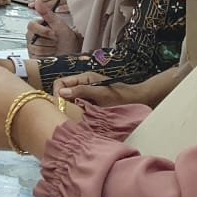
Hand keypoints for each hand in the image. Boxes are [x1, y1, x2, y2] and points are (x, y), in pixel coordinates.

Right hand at [26, 0, 79, 58]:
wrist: (71, 54)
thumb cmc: (67, 40)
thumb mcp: (58, 24)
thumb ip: (46, 13)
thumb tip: (38, 1)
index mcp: (38, 26)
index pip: (31, 25)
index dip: (43, 30)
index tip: (53, 33)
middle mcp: (33, 36)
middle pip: (33, 37)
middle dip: (48, 40)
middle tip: (56, 40)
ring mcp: (33, 46)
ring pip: (36, 47)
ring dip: (49, 47)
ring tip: (55, 47)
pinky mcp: (33, 56)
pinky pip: (36, 55)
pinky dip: (47, 54)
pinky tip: (52, 53)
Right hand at [56, 65, 180, 107]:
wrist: (139, 101)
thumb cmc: (121, 97)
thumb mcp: (101, 94)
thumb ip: (81, 91)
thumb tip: (61, 93)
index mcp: (84, 78)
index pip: (60, 83)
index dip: (57, 93)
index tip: (60, 106)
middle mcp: (83, 84)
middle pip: (63, 92)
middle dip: (62, 102)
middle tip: (65, 115)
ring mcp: (87, 94)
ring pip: (69, 100)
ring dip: (69, 108)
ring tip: (74, 118)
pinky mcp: (91, 103)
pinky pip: (77, 107)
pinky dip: (76, 112)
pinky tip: (81, 119)